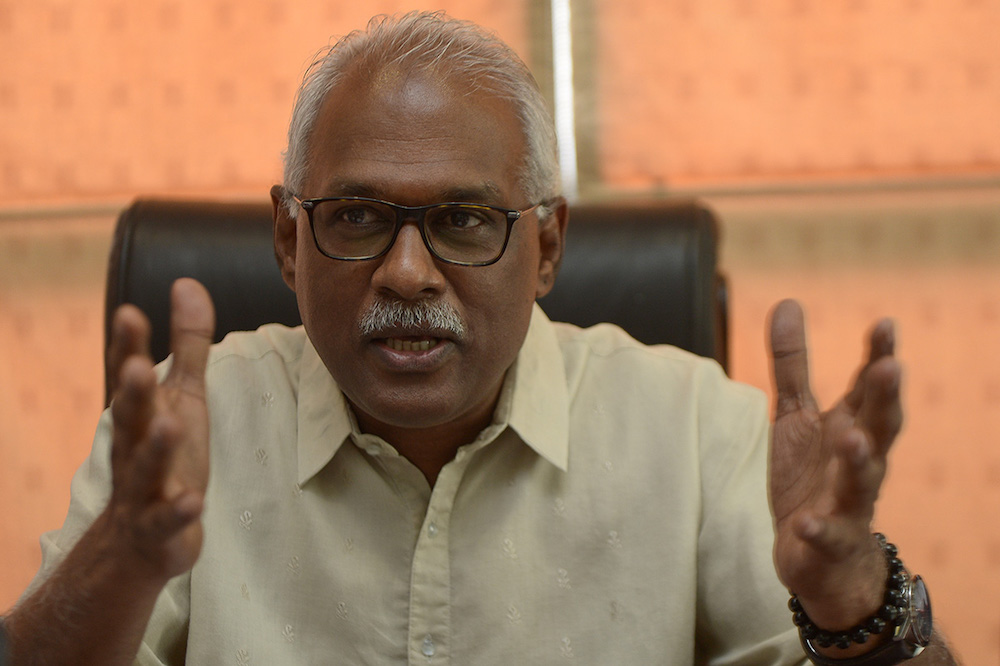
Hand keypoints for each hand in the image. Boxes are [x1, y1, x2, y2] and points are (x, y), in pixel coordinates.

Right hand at [105, 278, 215, 582]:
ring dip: (156, 447)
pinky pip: (167, 519)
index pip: (129, 375)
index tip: (129, 312)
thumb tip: (187, 283)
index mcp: (139, 413)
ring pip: (145, 467)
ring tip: (170, 425)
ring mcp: (144, 489)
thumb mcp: (183, 395)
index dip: (128, 346)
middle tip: (137, 366)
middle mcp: (133, 447)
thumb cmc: (166, 455)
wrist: (140, 540)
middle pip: (129, 418)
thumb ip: (188, 344)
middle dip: (132, 392)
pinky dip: (178, 511)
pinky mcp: (161, 527)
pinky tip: (194, 501)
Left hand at [767, 300, 901, 630]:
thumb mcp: (796, 416)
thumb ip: (792, 364)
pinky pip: (826, 535)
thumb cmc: (813, 478)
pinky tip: (805, 523)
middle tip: (890, 367)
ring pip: (861, 481)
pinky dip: (818, 529)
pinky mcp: (828, 541)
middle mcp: (859, 462)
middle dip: (884, 399)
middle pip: (879, 428)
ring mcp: (848, 503)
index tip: (885, 323)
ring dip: (859, 460)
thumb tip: (786, 301)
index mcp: (852, 428)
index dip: (878, 356)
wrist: (821, 558)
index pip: (869, 389)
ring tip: (853, 438)